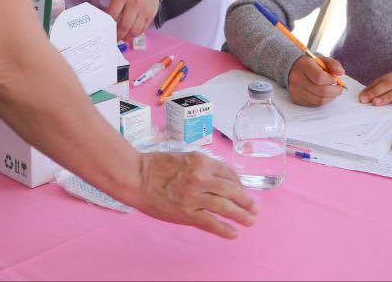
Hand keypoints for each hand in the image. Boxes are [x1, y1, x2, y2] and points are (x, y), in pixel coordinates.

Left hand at [109, 0, 159, 40]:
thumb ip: (114, 6)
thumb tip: (110, 22)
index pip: (112, 15)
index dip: (108, 25)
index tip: (106, 30)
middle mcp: (134, 3)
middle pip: (124, 25)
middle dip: (118, 35)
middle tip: (115, 38)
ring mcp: (143, 10)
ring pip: (134, 30)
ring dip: (127, 37)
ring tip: (123, 38)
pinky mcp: (151, 14)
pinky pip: (143, 28)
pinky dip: (136, 33)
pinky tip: (132, 33)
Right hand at [131, 151, 257, 238]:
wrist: (136, 177)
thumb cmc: (156, 166)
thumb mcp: (184, 158)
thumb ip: (202, 167)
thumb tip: (219, 179)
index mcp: (201, 161)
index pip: (228, 174)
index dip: (239, 184)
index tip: (243, 191)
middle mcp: (201, 177)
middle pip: (232, 190)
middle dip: (246, 201)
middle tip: (255, 208)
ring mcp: (194, 197)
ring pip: (225, 207)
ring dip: (241, 215)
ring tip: (250, 221)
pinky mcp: (186, 213)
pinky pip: (211, 223)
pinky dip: (225, 229)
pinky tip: (234, 233)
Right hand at [286, 54, 344, 106]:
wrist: (292, 68)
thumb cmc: (310, 64)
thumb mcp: (321, 59)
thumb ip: (333, 64)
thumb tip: (341, 72)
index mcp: (304, 65)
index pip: (320, 77)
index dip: (331, 80)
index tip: (336, 79)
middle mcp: (297, 78)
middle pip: (321, 91)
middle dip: (335, 91)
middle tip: (339, 88)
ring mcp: (295, 90)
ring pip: (319, 100)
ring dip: (330, 97)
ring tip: (333, 91)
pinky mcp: (296, 99)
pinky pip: (314, 104)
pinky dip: (322, 100)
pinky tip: (324, 95)